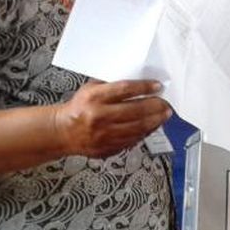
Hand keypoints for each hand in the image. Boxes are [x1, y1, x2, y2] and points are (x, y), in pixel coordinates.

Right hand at [53, 80, 171, 158]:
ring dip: (155, 121)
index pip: (125, 90)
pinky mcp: (107, 148)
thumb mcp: (91, 89)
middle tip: (166, 103)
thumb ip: (112, 85)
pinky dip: (145, 132)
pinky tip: (153, 126)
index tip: (158, 86)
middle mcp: (99, 116)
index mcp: (94, 98)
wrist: (63, 132)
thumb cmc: (79, 107)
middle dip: (156, 106)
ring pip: (137, 128)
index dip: (144, 87)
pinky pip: (133, 140)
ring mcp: (104, 135)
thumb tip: (139, 81)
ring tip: (165, 114)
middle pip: (135, 111)